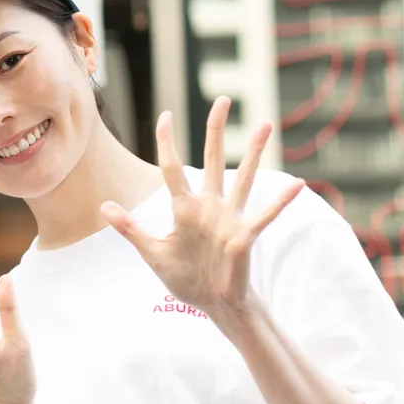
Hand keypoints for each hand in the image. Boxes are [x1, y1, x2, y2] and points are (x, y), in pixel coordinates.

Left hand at [100, 98, 302, 327]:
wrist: (211, 303)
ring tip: (265, 124)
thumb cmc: (184, 278)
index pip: (173, 169)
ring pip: (243, 177)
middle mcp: (209, 206)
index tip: (166, 115)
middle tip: (222, 100)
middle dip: (216, 130)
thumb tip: (105, 205)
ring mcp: (229, 219)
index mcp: (184, 209)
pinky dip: (281, 200)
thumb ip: (130, 229)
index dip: (168, 143)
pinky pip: (265, 214)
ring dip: (254, 152)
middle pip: (211, 159)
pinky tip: (298, 182)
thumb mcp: (152, 253)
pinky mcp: (245, 236)